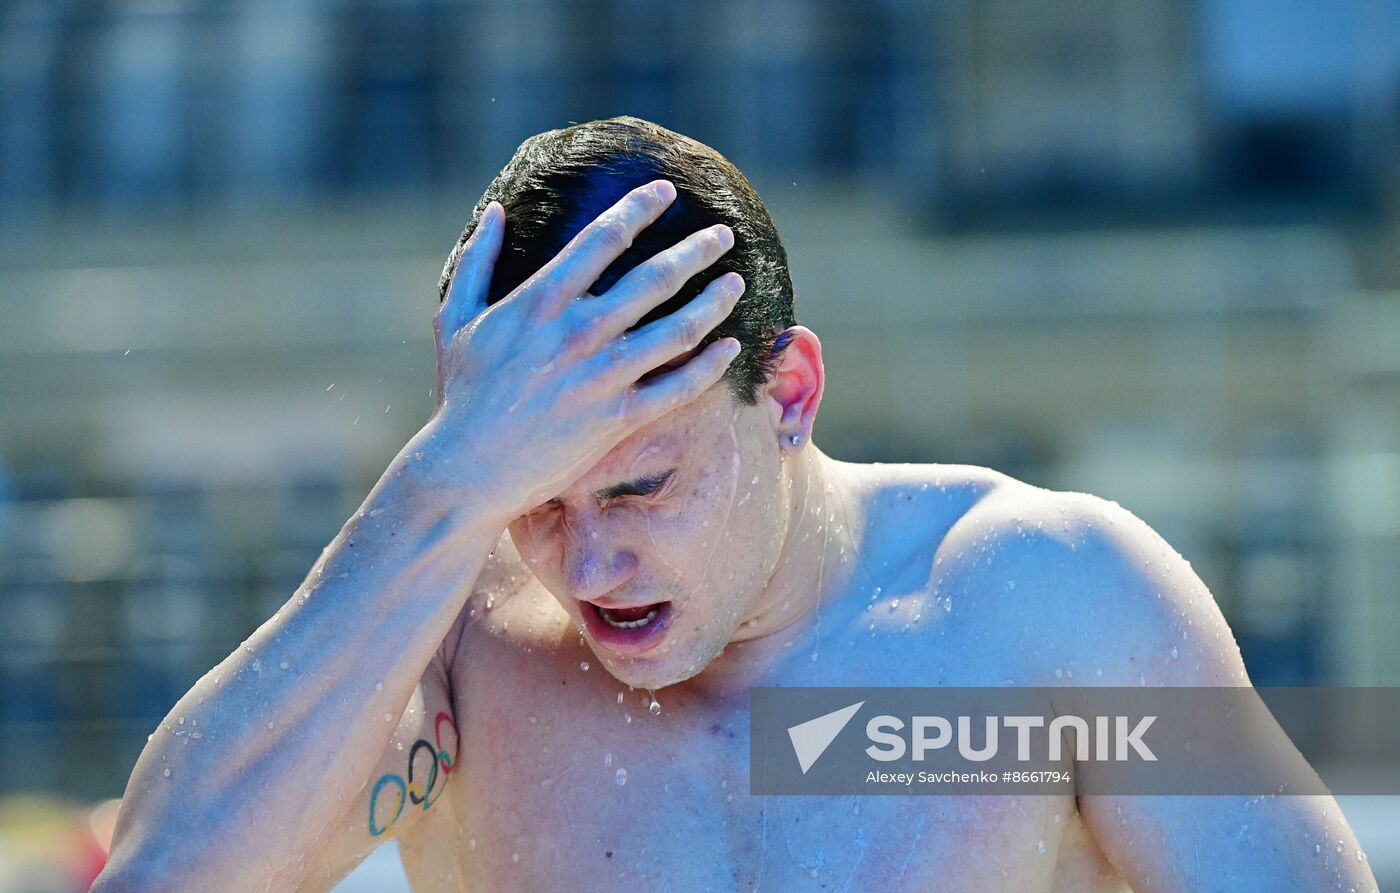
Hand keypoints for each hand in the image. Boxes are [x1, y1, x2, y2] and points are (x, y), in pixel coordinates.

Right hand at [420, 179, 743, 523]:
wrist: (468, 468)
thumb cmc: (462, 392)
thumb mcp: (454, 318)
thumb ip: (477, 260)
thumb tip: (498, 212)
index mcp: (541, 300)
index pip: (604, 238)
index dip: (640, 208)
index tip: (666, 191)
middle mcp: (578, 332)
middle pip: (655, 278)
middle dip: (696, 250)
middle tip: (724, 233)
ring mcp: (602, 376)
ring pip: (678, 330)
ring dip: (714, 302)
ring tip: (736, 282)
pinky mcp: (617, 417)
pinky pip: (677, 388)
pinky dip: (709, 366)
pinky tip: (729, 347)